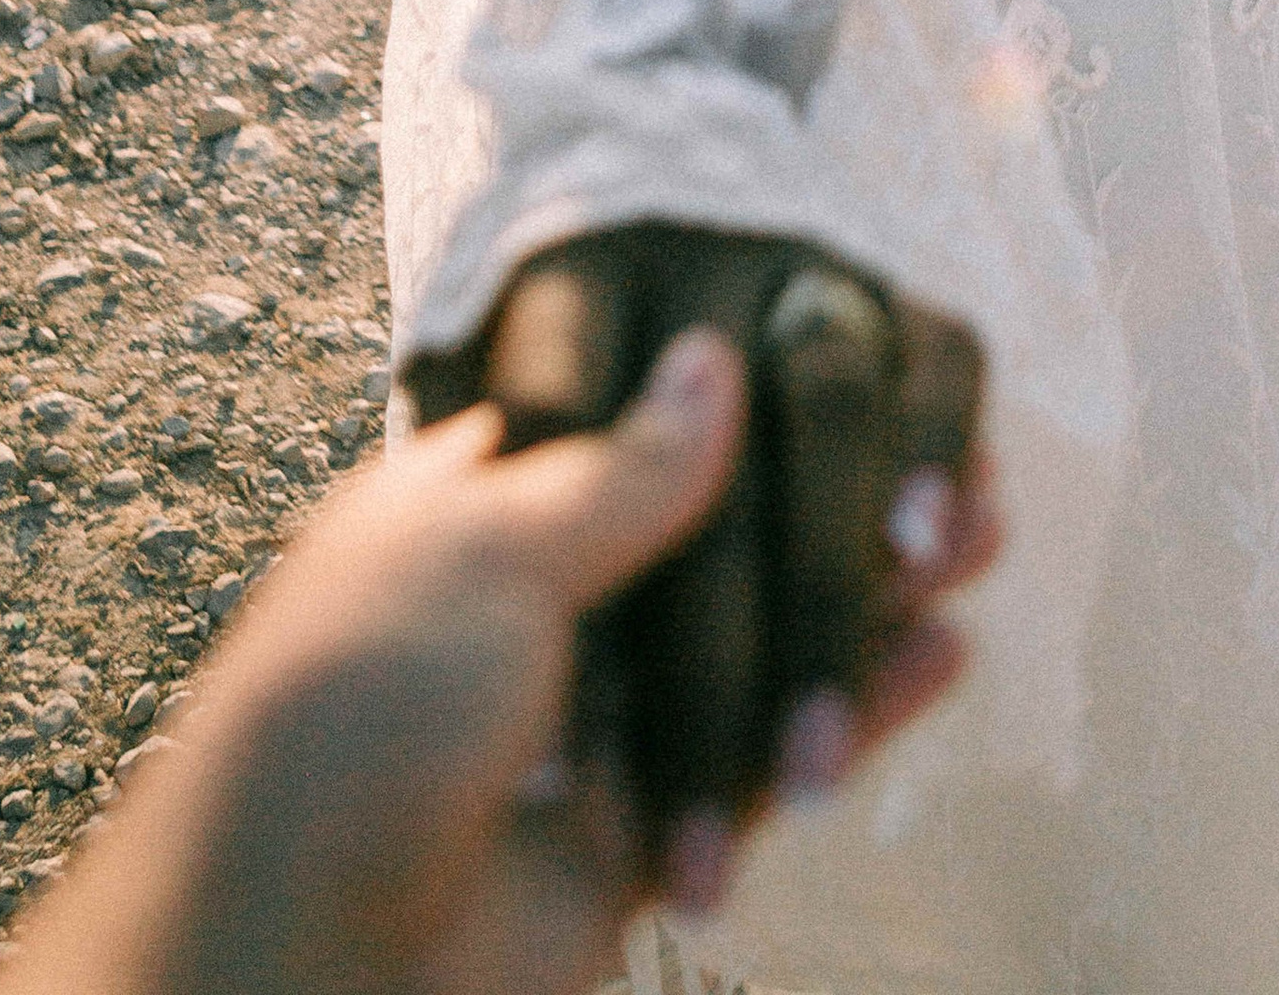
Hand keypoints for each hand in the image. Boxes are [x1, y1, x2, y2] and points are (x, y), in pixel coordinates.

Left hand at [0, 328, 992, 994]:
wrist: (299, 951)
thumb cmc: (357, 710)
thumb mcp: (480, 551)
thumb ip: (618, 467)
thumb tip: (717, 354)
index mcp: (479, 498)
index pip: (633, 414)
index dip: (742, 389)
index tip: (844, 345)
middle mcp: (541, 594)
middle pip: (717, 521)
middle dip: (832, 492)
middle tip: (946, 458)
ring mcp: (596, 713)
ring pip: (758, 630)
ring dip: (869, 588)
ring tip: (979, 538)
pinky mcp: (644, 825)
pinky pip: (769, 747)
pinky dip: (861, 699)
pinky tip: (942, 649)